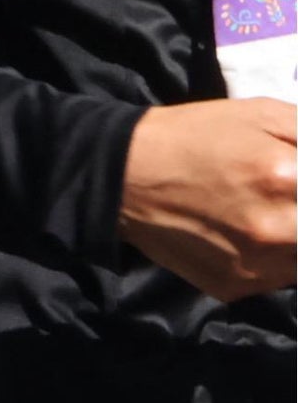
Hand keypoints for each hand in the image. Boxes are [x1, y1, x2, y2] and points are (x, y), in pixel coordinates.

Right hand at [122, 99, 297, 299]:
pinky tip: (250, 236)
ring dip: (297, 239)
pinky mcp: (234, 288)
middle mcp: (278, 230)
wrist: (122, 176)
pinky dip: (277, 260)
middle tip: (285, 197)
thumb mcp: (265, 115)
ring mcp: (257, 266)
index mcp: (287, 178)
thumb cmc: (197, 136)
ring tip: (268, 216)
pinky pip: (279, 279)